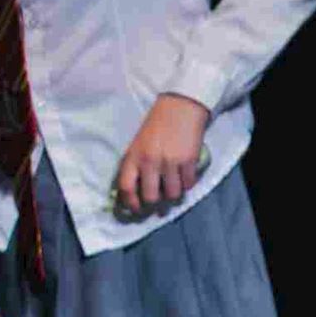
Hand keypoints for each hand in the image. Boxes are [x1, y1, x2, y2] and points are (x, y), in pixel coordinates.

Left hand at [112, 93, 209, 219]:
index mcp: (133, 156)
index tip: (135, 209)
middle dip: (154, 203)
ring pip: (172, 194)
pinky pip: (188, 185)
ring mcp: (170, 162)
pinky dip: (187, 186)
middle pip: (150, 196)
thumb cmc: (156, 126)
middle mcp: (150, 161)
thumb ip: (135, 165)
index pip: (126, 187)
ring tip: (173, 191)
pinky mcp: (189, 161)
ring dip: (173, 196)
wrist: (179, 107)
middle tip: (158, 204)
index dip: (130, 202)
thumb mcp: (138, 144)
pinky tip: (185, 180)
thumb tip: (134, 190)